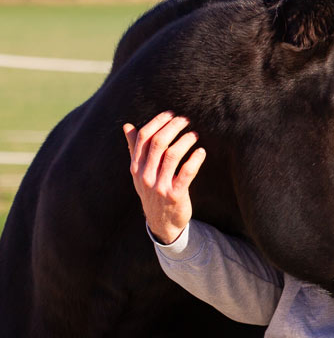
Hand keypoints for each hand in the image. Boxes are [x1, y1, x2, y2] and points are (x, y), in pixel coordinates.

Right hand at [123, 111, 205, 243]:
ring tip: (194, 134)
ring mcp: (160, 186)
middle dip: (173, 127)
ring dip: (185, 140)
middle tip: (186, 119)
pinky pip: (186, 173)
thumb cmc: (153, 192)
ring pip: (172, 155)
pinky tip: (201, 152)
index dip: (157, 122)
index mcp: (136, 167)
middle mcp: (145, 175)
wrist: (161, 223)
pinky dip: (195, 159)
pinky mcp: (175, 195)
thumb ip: (135, 149)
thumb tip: (127, 126)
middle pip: (158, 143)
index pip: (143, 138)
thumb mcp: (140, 173)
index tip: (171, 114)